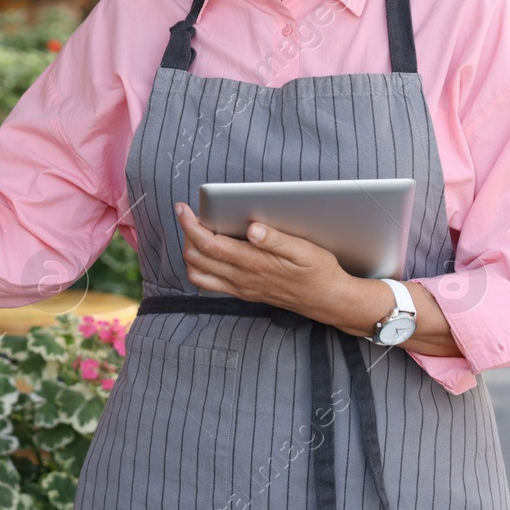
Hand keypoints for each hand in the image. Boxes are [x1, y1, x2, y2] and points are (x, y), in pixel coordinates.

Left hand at [174, 201, 350, 311]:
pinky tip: (209, 252)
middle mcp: (241, 278)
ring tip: (198, 232)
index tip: (182, 208)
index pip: (208, 243)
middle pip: (195, 257)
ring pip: (197, 273)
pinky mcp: (242, 293)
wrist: (327, 301)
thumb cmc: (318, 272)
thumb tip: (253, 227)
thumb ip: (276, 239)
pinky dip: (200, 266)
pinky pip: (208, 283)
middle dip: (187, 234)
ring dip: (191, 251)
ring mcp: (239, 288)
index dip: (190, 224)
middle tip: (192, 215)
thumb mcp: (304, 250)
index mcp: (253, 263)